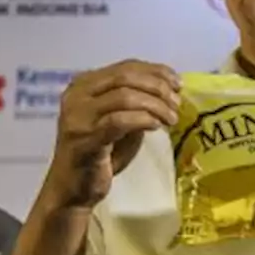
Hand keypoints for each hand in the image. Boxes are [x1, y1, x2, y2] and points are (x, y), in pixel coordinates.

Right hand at [46, 60, 179, 208]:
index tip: (178, 84)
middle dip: (158, 87)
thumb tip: (170, 88)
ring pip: (124, 96)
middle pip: (125, 77)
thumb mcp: (122, 120)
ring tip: (171, 119)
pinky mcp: (84, 139)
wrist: (75, 188)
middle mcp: (76, 96)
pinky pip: (119, 121)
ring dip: (155, 105)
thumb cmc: (102, 154)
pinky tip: (156, 127)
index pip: (125, 66)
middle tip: (176, 104)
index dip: (156, 71)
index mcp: (84, 85)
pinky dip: (143, 119)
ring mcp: (77, 116)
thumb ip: (137, 101)